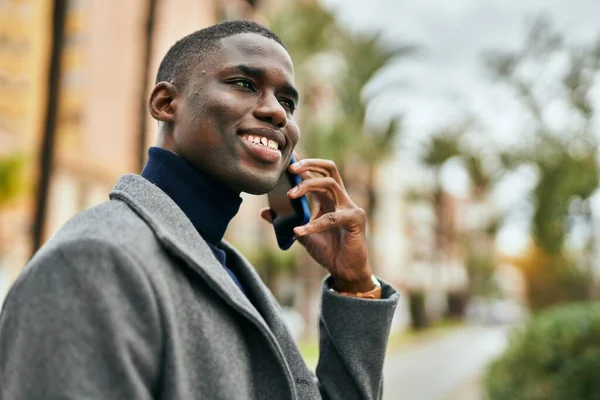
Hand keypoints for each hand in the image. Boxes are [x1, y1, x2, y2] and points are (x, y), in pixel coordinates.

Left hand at [260, 158, 373, 292]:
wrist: (345, 271)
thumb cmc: (328, 251)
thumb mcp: (302, 234)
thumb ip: (287, 222)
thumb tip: (263, 212)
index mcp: (329, 199)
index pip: (318, 173)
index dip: (305, 164)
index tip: (288, 159)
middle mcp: (341, 199)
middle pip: (329, 170)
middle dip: (310, 164)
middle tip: (290, 168)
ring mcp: (350, 207)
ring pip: (330, 184)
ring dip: (308, 186)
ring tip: (290, 195)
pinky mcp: (355, 219)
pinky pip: (331, 217)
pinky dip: (313, 224)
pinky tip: (299, 231)